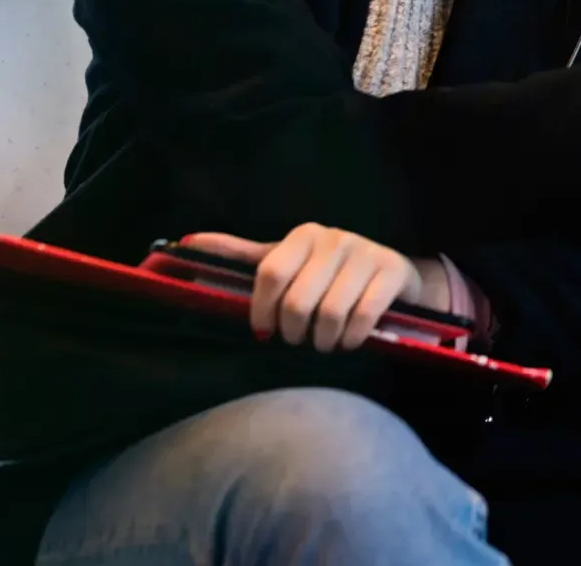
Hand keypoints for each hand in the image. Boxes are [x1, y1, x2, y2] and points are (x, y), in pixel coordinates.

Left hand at [182, 225, 442, 351]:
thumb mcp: (288, 261)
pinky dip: (352, 338)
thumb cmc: (329, 273)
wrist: (393, 275)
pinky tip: (349, 342)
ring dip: (324, 341)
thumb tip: (186, 241)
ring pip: (331, 312)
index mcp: (304, 235)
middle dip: (294, 332)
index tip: (263, 332)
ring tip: (323, 344)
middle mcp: (335, 239)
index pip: (269, 274)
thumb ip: (241, 255)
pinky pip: (364, 314)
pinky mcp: (393, 271)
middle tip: (298, 340)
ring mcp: (367, 254)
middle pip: (298, 300)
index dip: (262, 310)